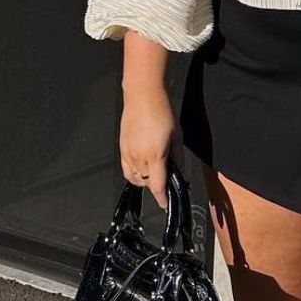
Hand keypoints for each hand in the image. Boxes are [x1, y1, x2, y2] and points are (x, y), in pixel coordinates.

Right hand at [120, 87, 181, 211]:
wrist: (143, 95)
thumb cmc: (162, 111)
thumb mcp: (177, 136)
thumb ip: (178, 158)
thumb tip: (179, 173)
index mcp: (155, 155)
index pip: (157, 186)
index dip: (162, 199)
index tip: (166, 204)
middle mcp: (138, 156)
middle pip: (147, 183)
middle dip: (157, 184)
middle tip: (167, 175)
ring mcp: (127, 153)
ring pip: (136, 178)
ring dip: (146, 179)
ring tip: (156, 168)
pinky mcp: (121, 148)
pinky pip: (127, 170)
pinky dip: (135, 174)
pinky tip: (143, 167)